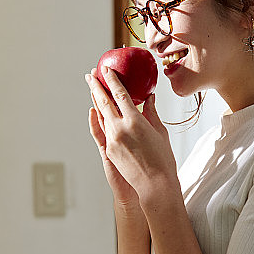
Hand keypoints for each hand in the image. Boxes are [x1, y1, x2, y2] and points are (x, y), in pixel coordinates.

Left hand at [85, 66, 177, 206]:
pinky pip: (102, 130)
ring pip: (101, 115)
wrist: (154, 185)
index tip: (107, 69)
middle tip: (91, 75)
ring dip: (96, 100)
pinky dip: (99, 118)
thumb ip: (152, 113)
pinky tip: (96, 111)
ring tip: (92, 88)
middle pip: (104, 102)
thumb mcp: (160, 132)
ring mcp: (112, 140)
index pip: (120, 94)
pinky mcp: (109, 150)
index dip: (113, 79)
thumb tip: (149, 98)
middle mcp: (120, 129)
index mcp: (135, 121)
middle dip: (96, 86)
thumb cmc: (163, 159)